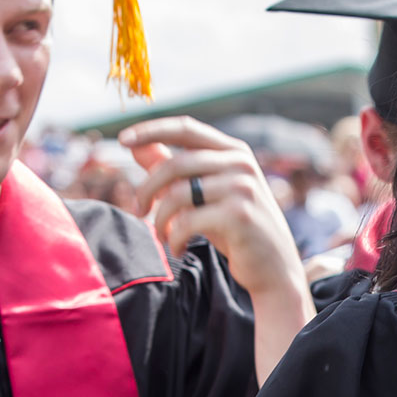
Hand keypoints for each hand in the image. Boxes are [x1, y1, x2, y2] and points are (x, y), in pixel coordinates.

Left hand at [122, 117, 304, 295]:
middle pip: (175, 164)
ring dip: (159, 219)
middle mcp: (241, 163)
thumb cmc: (235, 229)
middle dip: (147, 188)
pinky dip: (173, 238)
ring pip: (178, 193)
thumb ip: (174, 170)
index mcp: (233, 151)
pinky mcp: (240, 215)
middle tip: (137, 210)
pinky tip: (176, 248)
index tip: (122, 139)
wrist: (274, 268)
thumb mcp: (204, 196)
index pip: (186, 128)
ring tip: (161, 235)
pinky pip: (188, 221)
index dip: (152, 130)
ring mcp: (243, 187)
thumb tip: (137, 146)